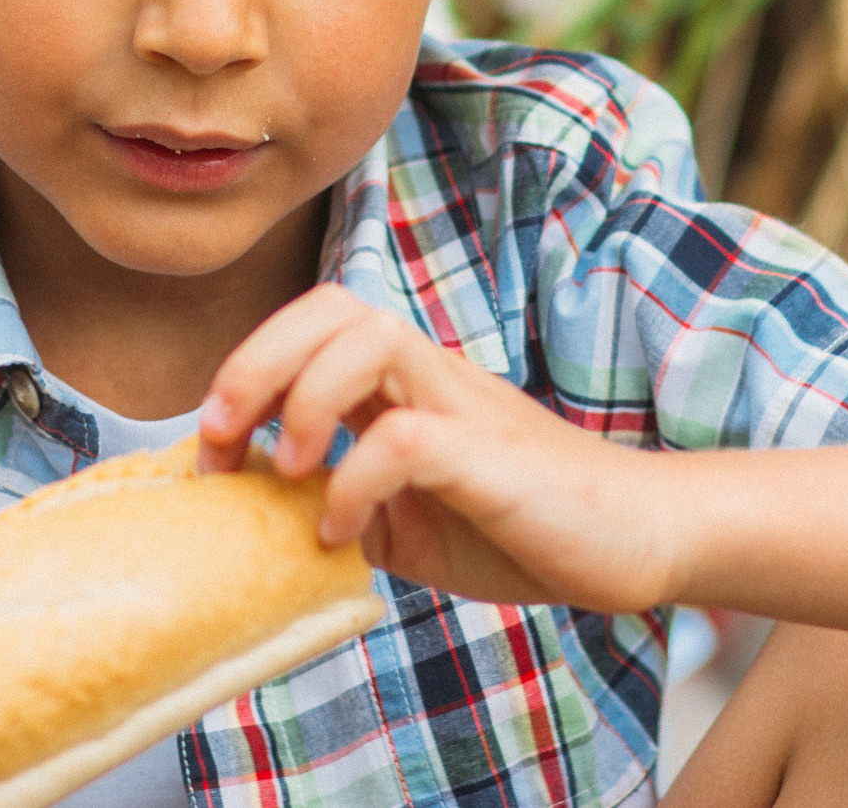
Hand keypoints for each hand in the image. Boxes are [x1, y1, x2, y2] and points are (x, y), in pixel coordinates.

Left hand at [199, 286, 669, 615]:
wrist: (636, 539)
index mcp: (403, 383)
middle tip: (221, 443)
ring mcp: (463, 406)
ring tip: (286, 472)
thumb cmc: (521, 524)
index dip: (246, 367)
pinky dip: (356, 481)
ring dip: (305, 400)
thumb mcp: (407, 520)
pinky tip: (342, 531)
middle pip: (330, 308)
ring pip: (368, 339)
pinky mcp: (492, 456)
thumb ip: (342, 502)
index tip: (210, 449)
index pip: (313, 323)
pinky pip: (406, 438)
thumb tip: (257, 520)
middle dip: (254, 364)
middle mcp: (429, 375)